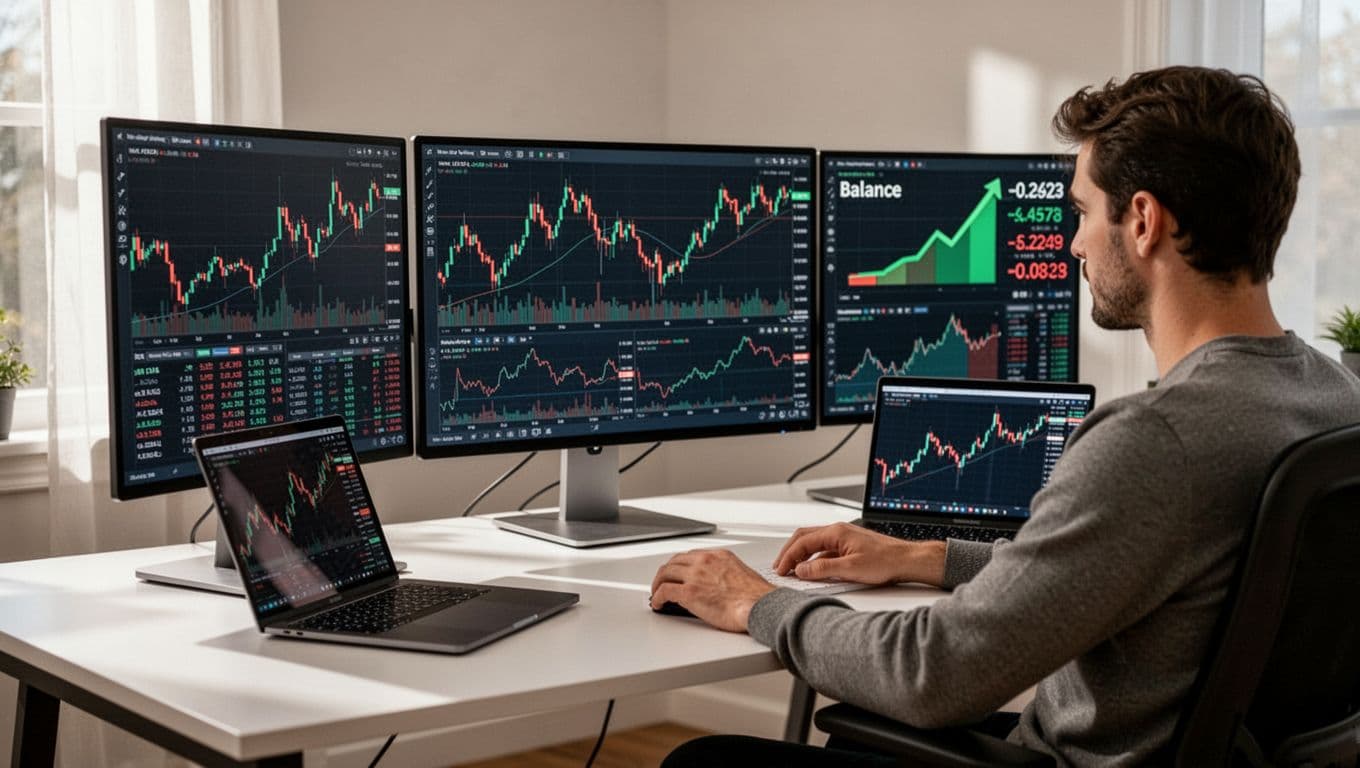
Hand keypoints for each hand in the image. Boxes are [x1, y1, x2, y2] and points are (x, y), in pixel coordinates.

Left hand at [650, 549, 775, 632]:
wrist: (761, 606)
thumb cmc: (757, 597)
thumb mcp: (741, 574)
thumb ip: (725, 574)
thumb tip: (717, 585)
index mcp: (719, 555)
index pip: (691, 556)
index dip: (680, 566)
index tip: (677, 573)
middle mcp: (705, 561)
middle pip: (675, 562)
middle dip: (666, 573)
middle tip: (662, 583)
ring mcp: (696, 575)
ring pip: (665, 573)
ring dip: (658, 583)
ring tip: (657, 593)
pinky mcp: (689, 593)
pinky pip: (664, 591)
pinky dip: (657, 597)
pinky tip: (658, 604)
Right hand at [772, 522, 946, 586]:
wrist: (906, 560)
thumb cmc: (885, 561)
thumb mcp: (850, 569)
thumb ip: (822, 570)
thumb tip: (801, 571)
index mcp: (835, 532)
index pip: (802, 541)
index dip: (788, 556)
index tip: (781, 570)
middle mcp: (837, 531)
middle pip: (804, 537)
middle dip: (789, 552)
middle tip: (780, 567)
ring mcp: (843, 537)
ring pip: (813, 543)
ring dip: (800, 555)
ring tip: (792, 570)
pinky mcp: (848, 546)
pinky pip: (824, 550)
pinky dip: (813, 559)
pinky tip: (812, 571)